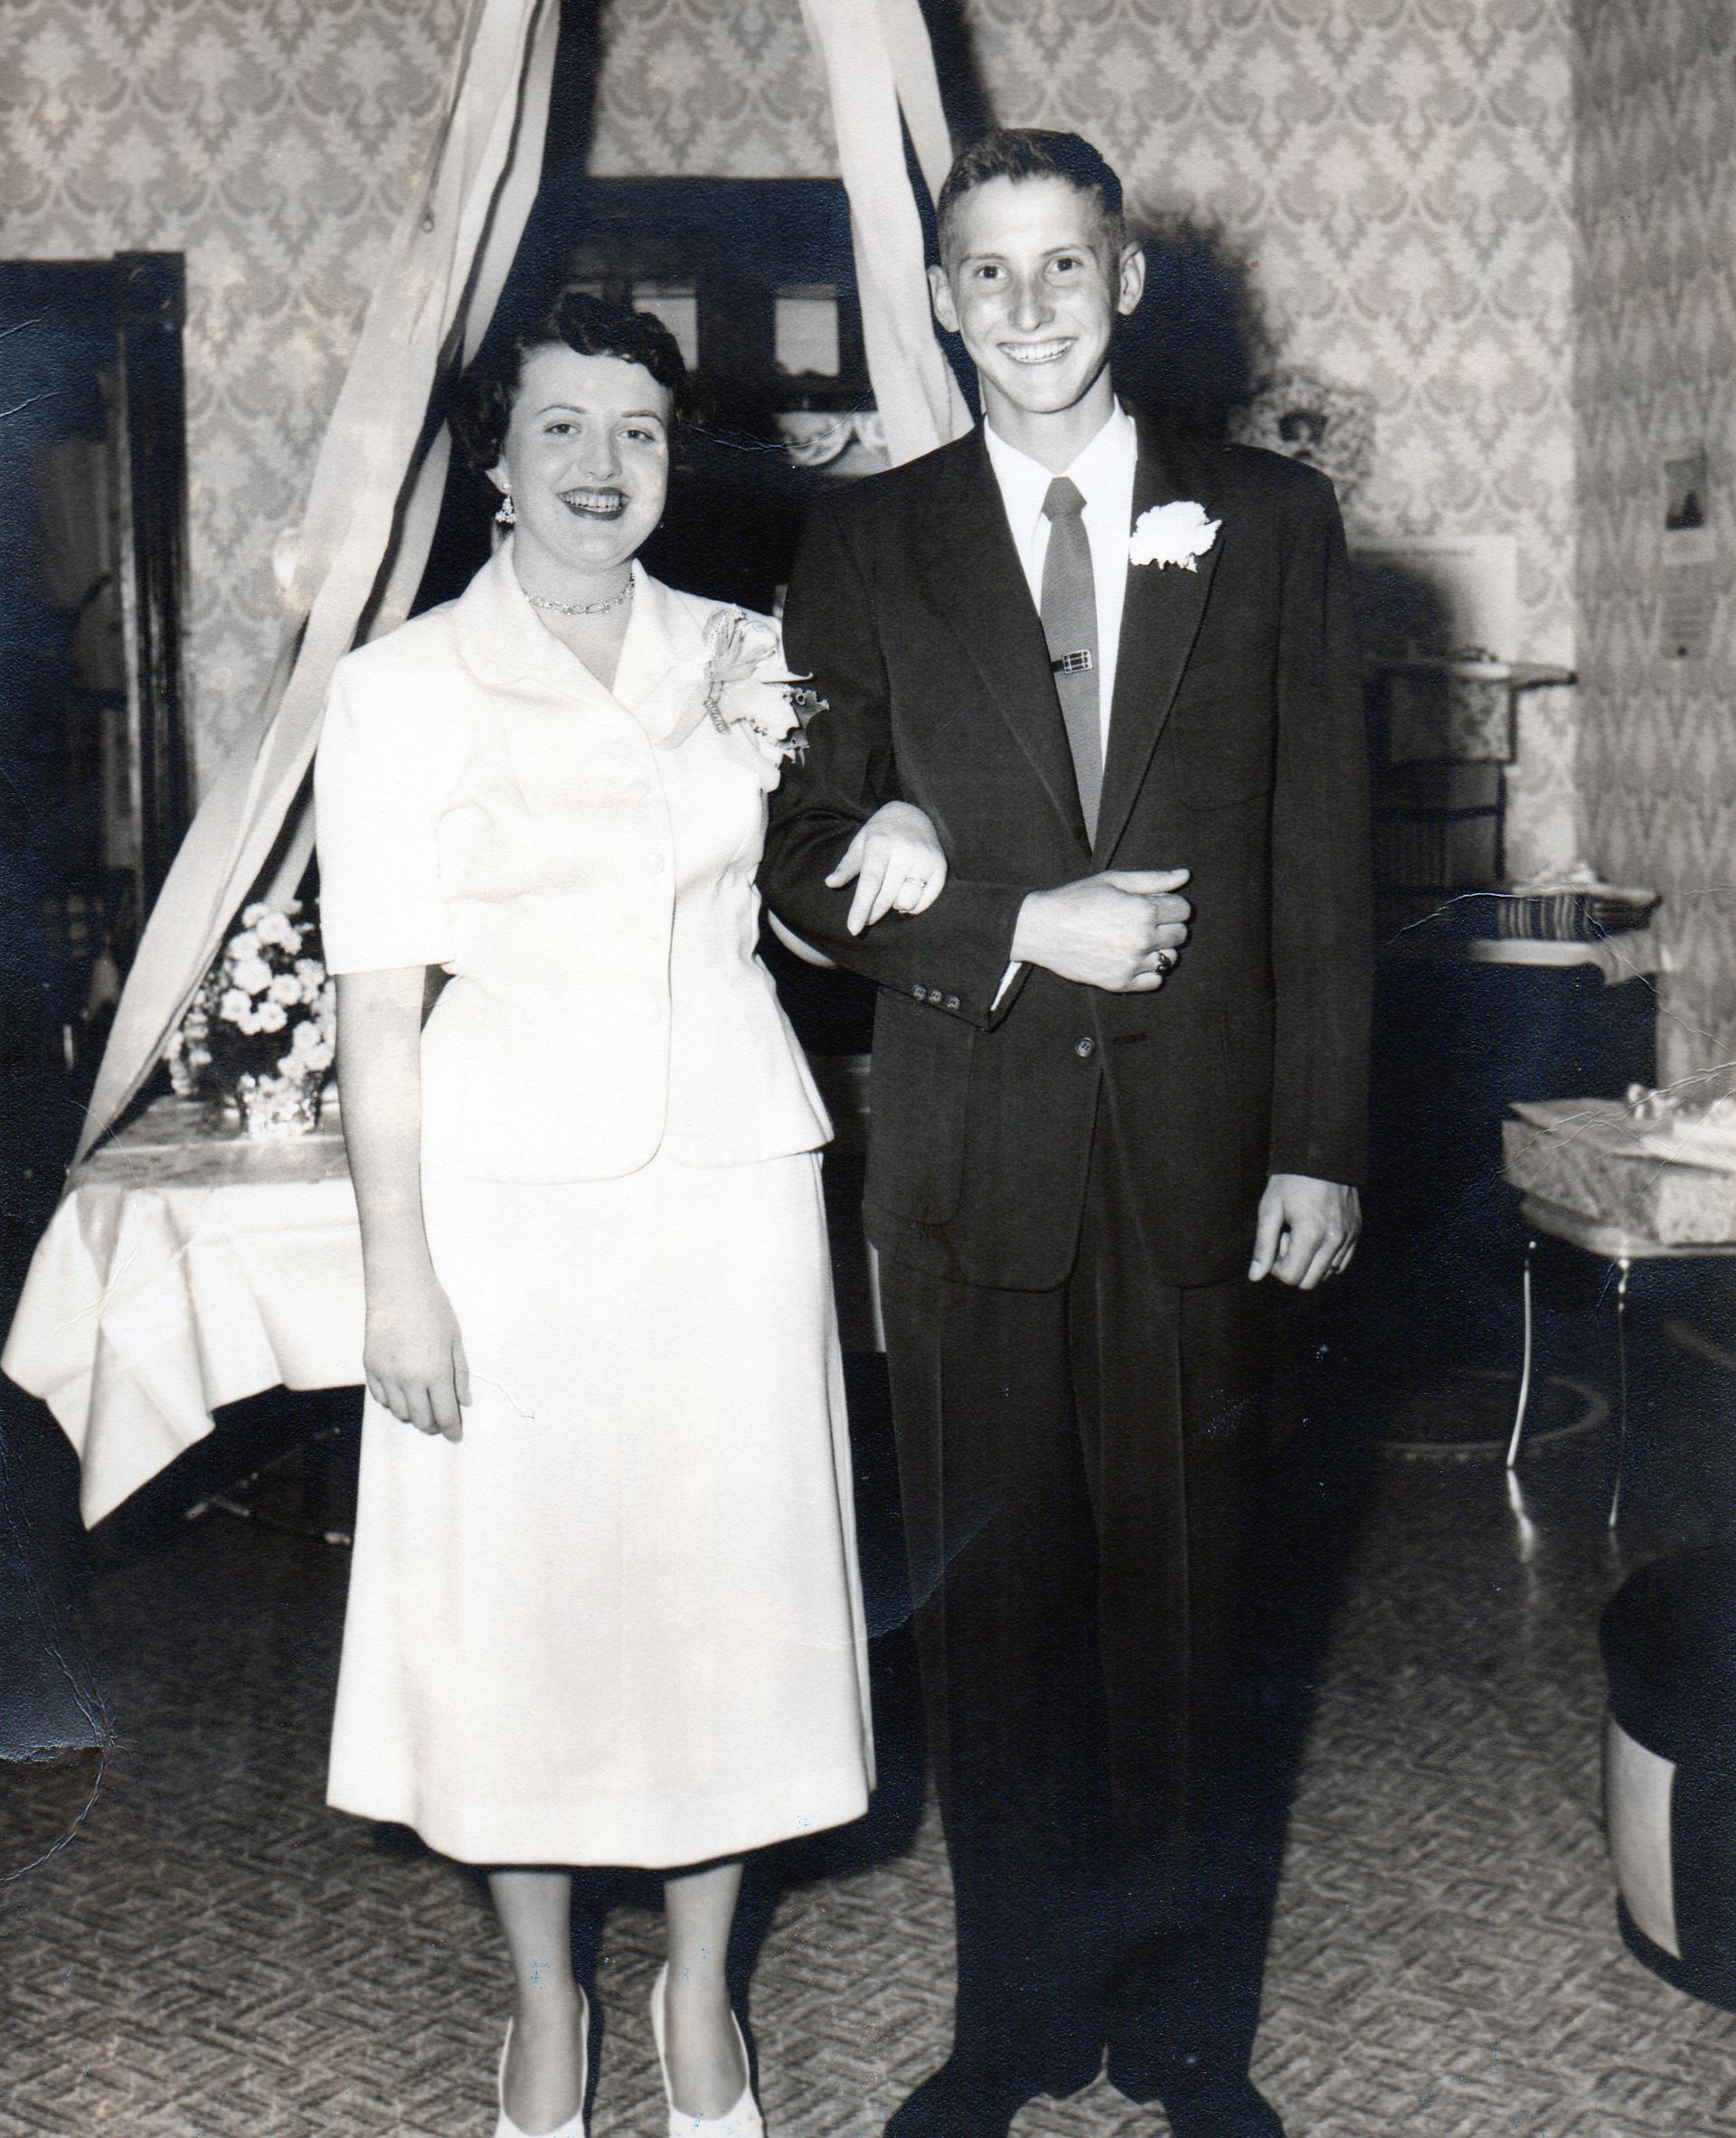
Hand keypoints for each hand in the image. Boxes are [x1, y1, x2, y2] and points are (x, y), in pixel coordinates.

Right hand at [363, 1256, 470, 1439]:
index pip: (444, 1416)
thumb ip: (460, 1375)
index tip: (456, 1435)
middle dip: (434, 1426)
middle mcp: (409, 1379)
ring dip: (413, 1415)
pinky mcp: (370, 1367)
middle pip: (421, 1420)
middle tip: (442, 1422)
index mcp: (435, 1373)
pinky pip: (381, 1399)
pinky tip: (403, 1394)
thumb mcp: (455, 1341)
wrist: (398, 1288)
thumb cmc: (433, 1310)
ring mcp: (386, 1375)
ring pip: (399, 1413)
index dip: (452, 1430)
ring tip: (423, 1405)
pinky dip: (393, 1402)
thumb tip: (464, 1402)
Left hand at [825, 800, 949, 934]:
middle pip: (887, 896)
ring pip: (906, 902)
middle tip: (866, 919)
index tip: (854, 929)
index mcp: (881, 843)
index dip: (861, 907)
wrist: (914, 815)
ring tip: (890, 894)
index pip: (871, 882)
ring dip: (894, 906)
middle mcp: (905, 850)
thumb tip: (830, 883)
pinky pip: (924, 902)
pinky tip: (905, 894)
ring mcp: (925, 858)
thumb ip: (846, 866)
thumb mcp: (860, 844)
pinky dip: (912, 906)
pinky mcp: (940, 867)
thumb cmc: (880, 834)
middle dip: (873, 913)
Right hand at [1010, 870, 1190, 991]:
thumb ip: (1153, 879)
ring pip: (1170, 959)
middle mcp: (1143, 939)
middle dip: (1167, 925)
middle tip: (1141, 922)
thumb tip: (1185, 875)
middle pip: (1180, 934)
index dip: (1170, 904)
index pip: (1183, 910)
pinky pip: (1155, 981)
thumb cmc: (1077, 899)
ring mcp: (1132, 963)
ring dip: (1159, 949)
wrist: (1042, 929)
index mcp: (1144, 910)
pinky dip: (1149, 971)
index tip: (1152, 904)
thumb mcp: (1113, 880)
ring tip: (1135, 941)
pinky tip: (1131, 959)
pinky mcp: (1121, 982)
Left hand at [1249, 1174, 1360, 1289]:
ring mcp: (1348, 1237)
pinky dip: (1327, 1260)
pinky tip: (1316, 1239)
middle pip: (1310, 1282)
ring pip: (1328, 1275)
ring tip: (1303, 1236)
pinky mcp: (1356, 1232)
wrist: (1323, 1156)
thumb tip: (1255, 1276)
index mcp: (1310, 1235)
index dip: (1277, 1268)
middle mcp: (1334, 1240)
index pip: (1291, 1277)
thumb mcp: (1270, 1209)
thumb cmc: (1291, 1181)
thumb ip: (1263, 1246)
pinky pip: (1342, 1263)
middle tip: (1288, 1240)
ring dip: (1311, 1264)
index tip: (1276, 1243)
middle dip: (1294, 1268)